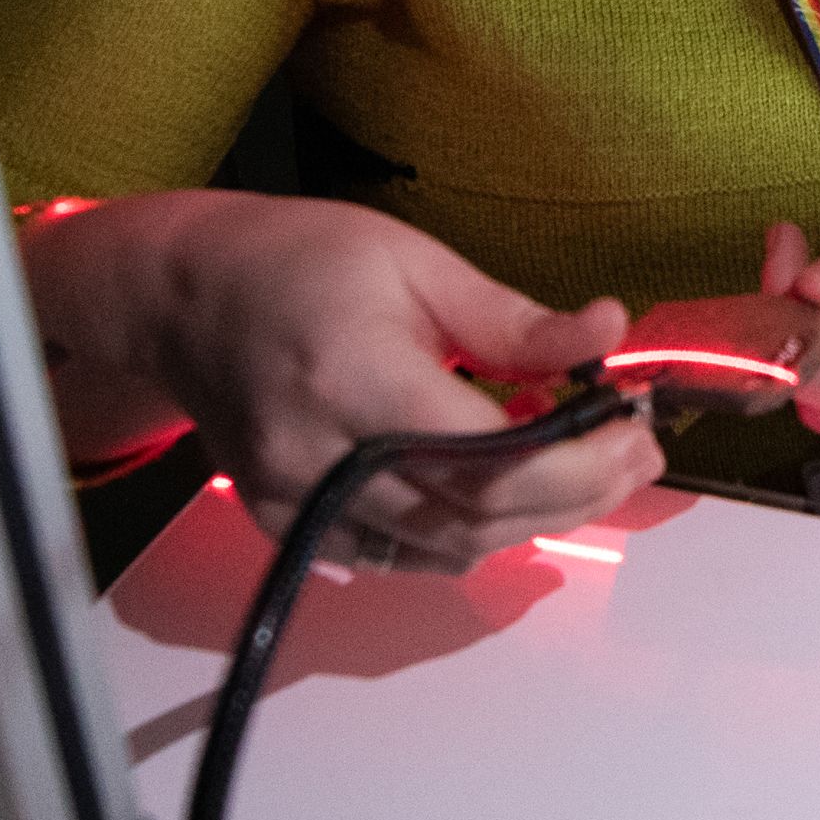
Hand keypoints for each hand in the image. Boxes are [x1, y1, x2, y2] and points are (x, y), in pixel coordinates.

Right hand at [23, 193, 660, 569]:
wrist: (184, 301)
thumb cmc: (297, 261)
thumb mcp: (414, 262)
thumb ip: (511, 320)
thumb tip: (606, 336)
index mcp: (354, 379)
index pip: (493, 456)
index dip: (582, 457)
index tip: (636, 428)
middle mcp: (322, 460)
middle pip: (478, 517)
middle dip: (577, 493)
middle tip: (634, 454)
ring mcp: (299, 506)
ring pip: (447, 550)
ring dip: (531, 519)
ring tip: (583, 466)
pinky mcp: (290, 528)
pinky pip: (402, 558)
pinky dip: (467, 533)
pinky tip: (503, 487)